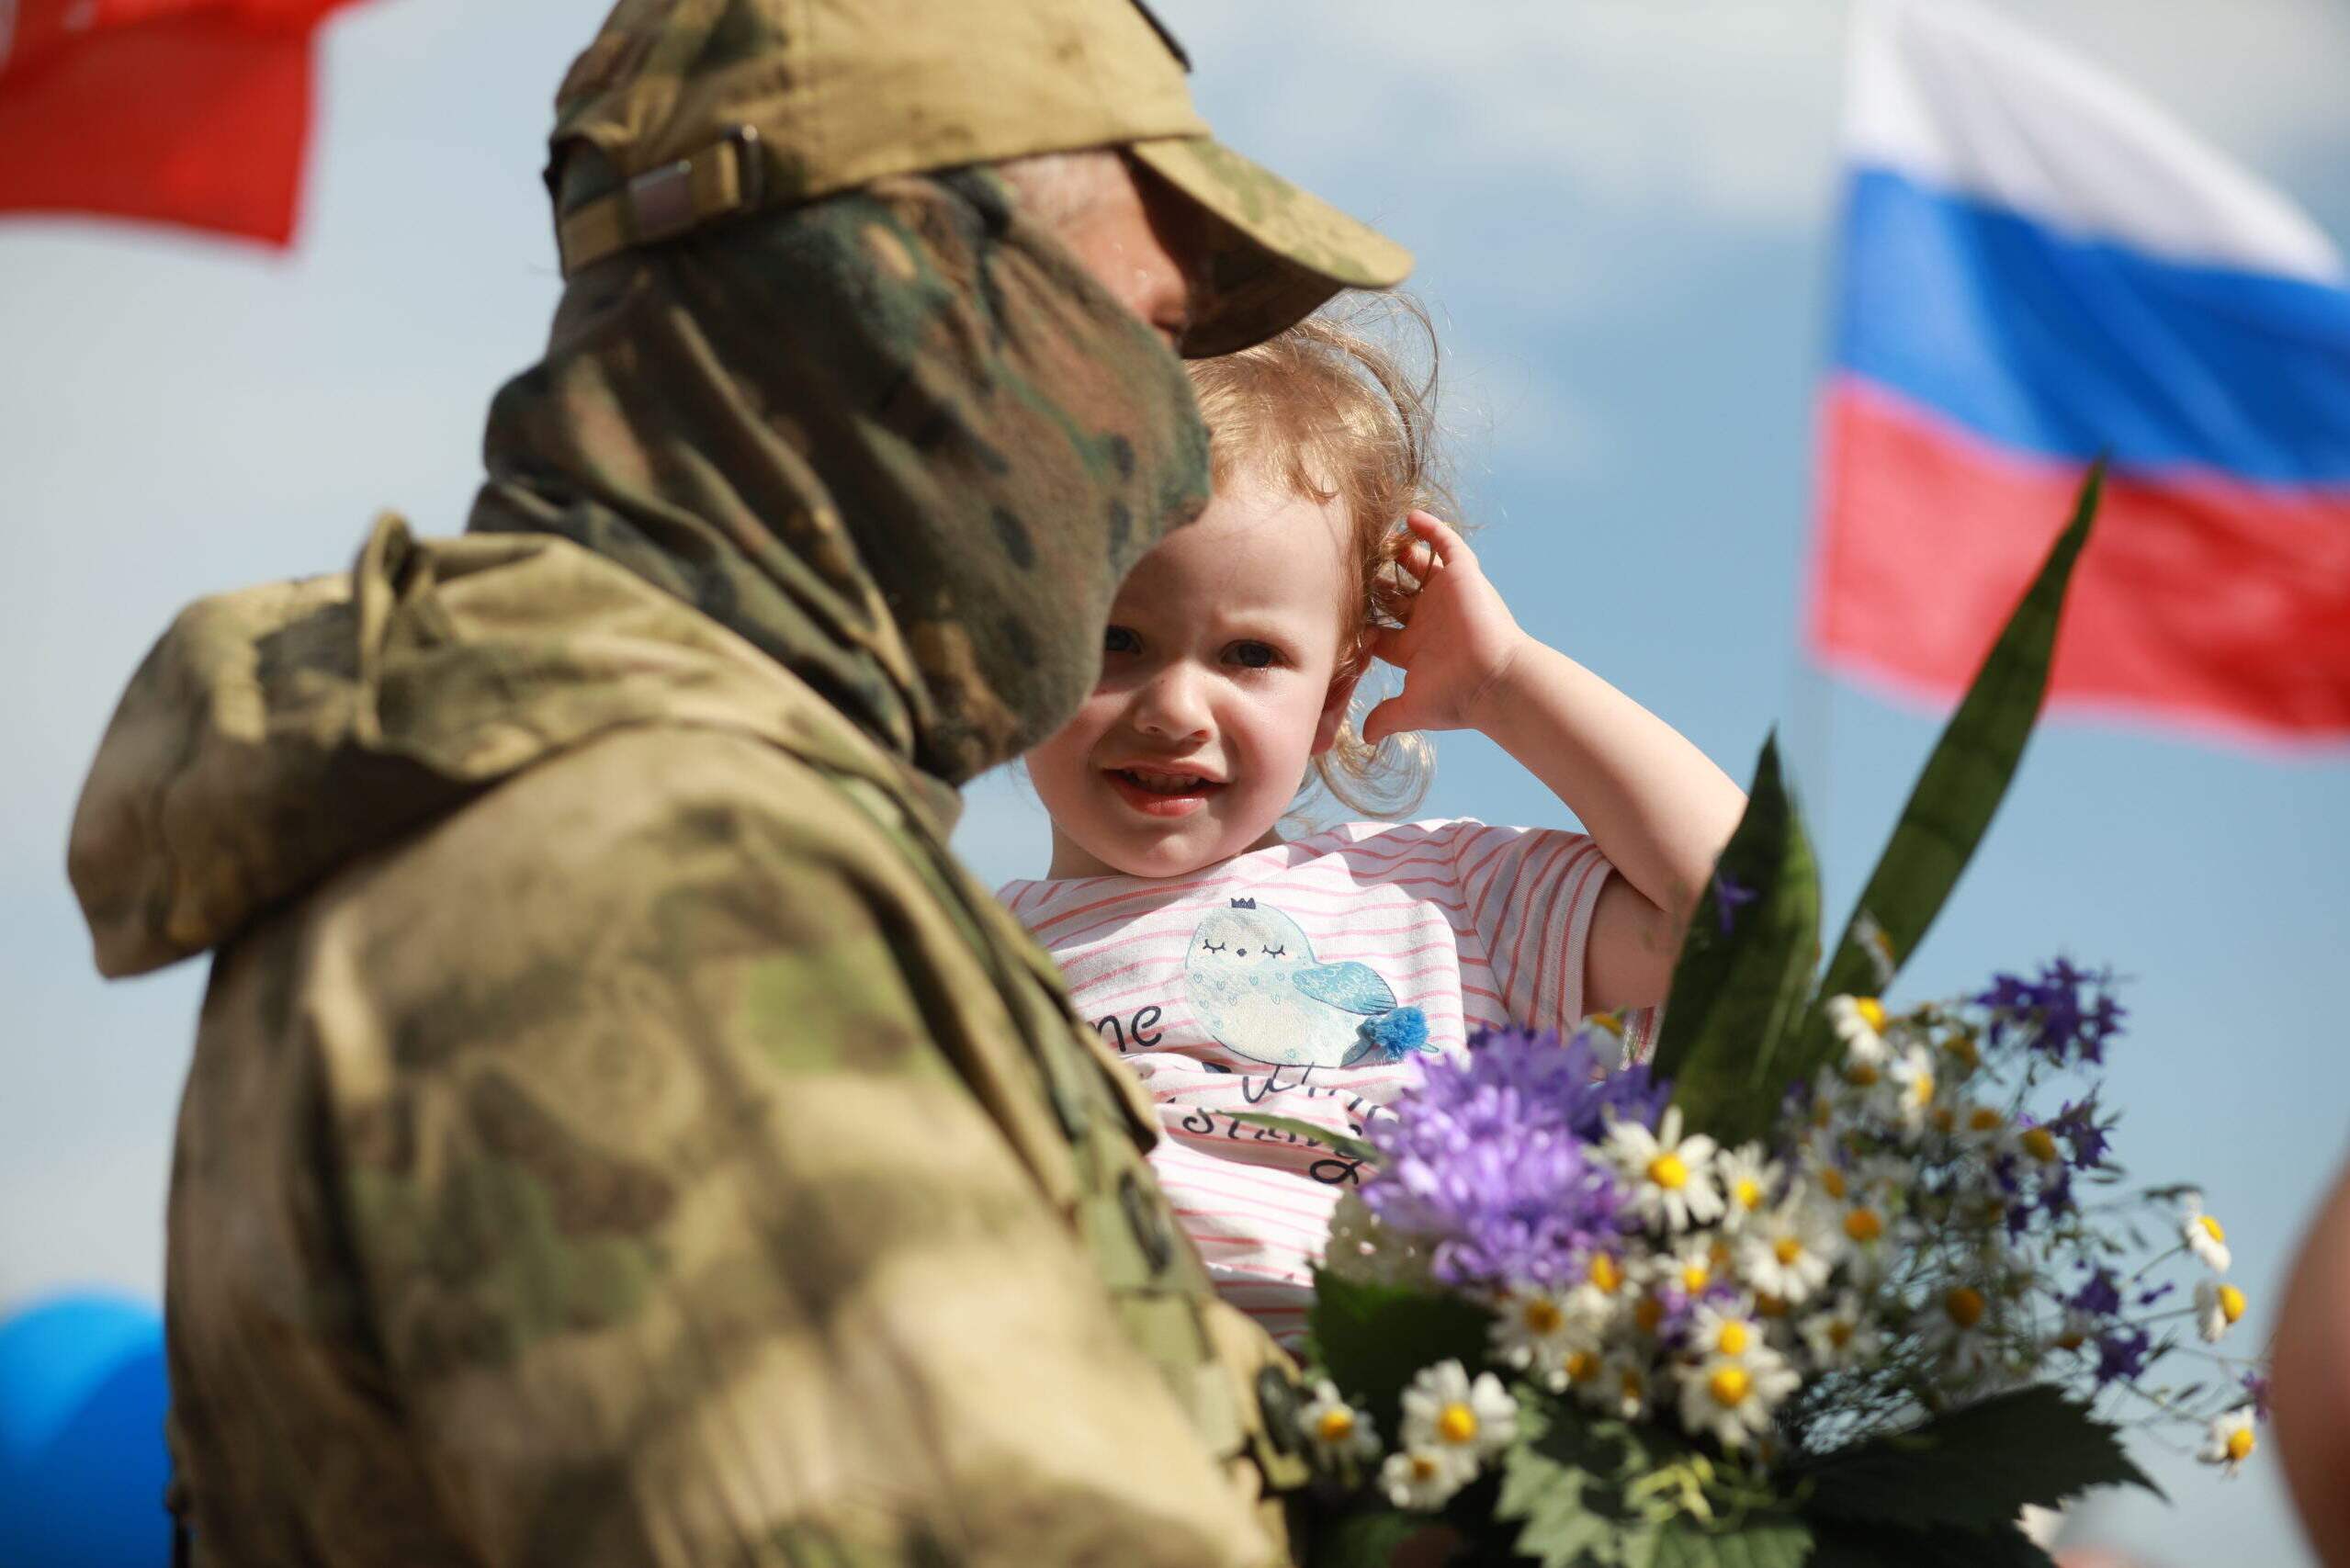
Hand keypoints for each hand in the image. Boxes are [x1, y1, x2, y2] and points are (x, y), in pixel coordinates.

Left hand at [1360, 512, 1528, 742]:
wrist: (1493, 681)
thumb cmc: (1455, 696)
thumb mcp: (1412, 708)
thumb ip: (1387, 718)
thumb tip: (1366, 738)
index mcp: (1413, 648)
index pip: (1381, 630)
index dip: (1360, 621)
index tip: (1335, 611)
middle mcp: (1428, 619)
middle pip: (1395, 594)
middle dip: (1375, 582)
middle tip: (1349, 567)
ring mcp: (1445, 596)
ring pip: (1418, 566)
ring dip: (1399, 552)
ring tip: (1375, 537)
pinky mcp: (1463, 576)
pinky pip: (1447, 544)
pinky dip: (1431, 529)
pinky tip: (1410, 517)